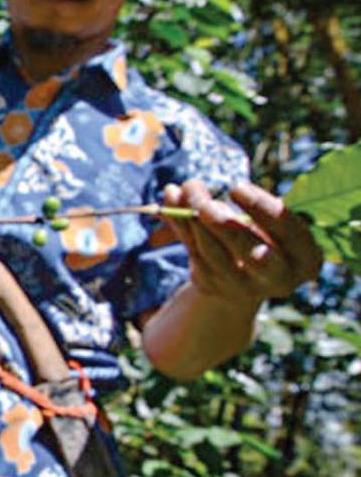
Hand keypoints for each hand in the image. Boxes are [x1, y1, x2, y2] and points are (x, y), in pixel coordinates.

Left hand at [163, 180, 322, 302]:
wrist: (244, 275)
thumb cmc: (261, 235)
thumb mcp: (262, 219)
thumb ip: (233, 202)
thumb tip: (179, 190)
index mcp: (306, 259)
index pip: (289, 232)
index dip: (262, 209)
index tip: (236, 188)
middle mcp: (280, 279)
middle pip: (253, 255)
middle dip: (228, 228)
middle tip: (206, 205)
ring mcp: (244, 288)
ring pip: (214, 255)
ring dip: (194, 220)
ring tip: (185, 189)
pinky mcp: (214, 287)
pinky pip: (193, 255)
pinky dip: (180, 226)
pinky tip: (170, 205)